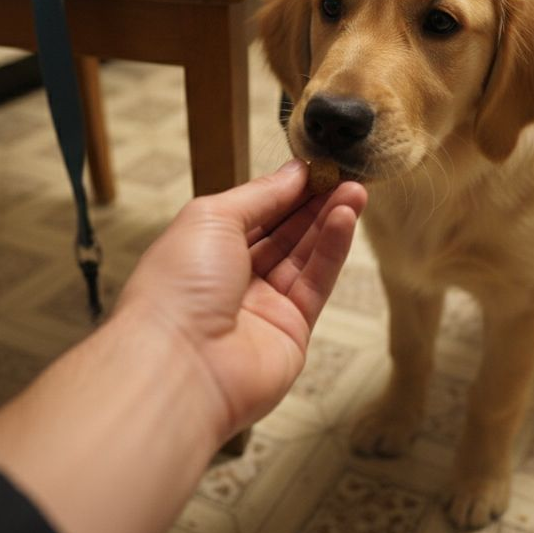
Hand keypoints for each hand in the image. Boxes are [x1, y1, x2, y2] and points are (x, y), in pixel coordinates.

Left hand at [114, 159, 366, 442]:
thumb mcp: (212, 218)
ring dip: (330, 221)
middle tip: (345, 176)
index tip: (316, 167)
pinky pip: (316, 282)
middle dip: (314, 203)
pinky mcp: (292, 331)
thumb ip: (259, 195)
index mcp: (203, 249)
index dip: (286, 189)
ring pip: (305, 256)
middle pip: (283, 233)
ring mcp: (263, 306)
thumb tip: (293, 173)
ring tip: (356, 192)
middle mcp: (232, 277)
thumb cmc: (177, 288)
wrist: (181, 365)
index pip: (254, 212)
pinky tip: (345, 220)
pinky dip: (332, 250)